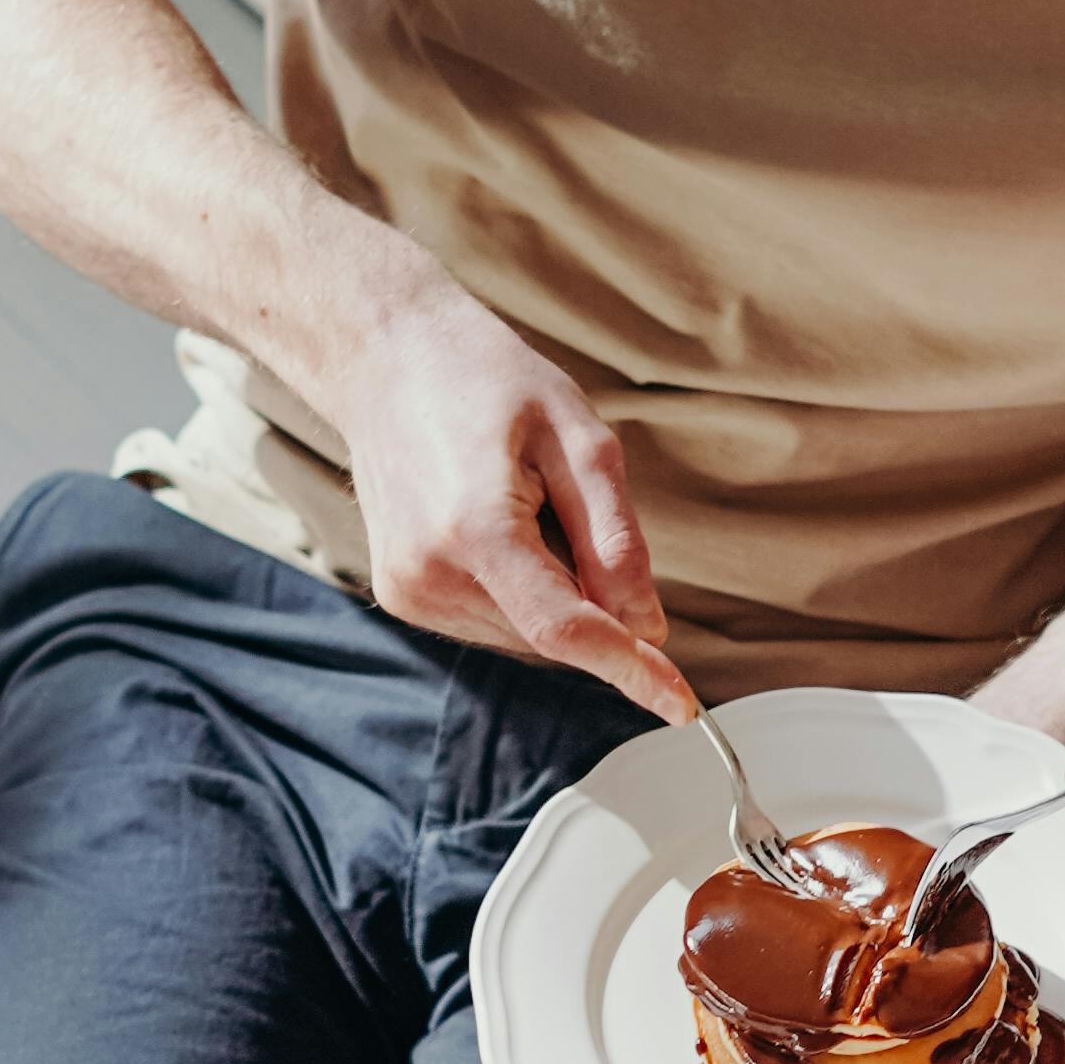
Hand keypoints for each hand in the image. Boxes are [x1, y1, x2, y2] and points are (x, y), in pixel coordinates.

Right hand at [334, 279, 690, 719]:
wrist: (384, 359)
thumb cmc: (484, 380)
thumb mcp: (577, 438)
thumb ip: (615, 540)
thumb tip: (648, 627)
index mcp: (474, 531)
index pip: (567, 632)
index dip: (630, 670)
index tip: (680, 704)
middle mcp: (431, 575)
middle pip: (553, 634)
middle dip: (591, 595)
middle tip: (565, 502)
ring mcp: (409, 592)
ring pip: (527, 635)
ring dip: (553, 589)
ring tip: (518, 501)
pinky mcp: (402, 597)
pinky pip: (494, 621)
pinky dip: (521, 590)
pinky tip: (495, 521)